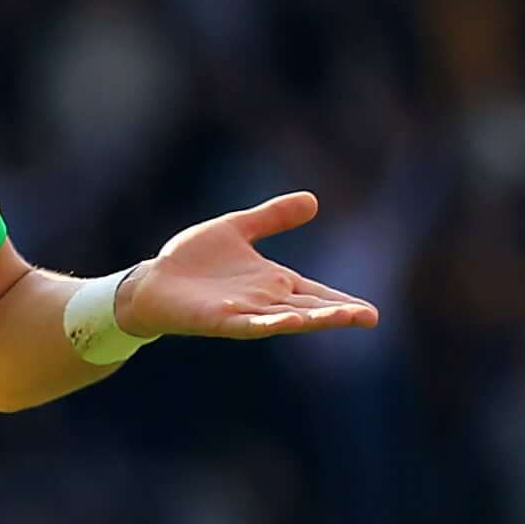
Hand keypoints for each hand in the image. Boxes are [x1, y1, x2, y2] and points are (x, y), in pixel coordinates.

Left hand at [114, 193, 380, 340]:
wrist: (153, 282)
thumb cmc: (192, 260)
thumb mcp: (238, 228)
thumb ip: (273, 217)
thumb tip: (313, 200)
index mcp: (273, 283)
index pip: (316, 294)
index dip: (342, 302)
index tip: (371, 313)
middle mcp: (263, 301)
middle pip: (309, 308)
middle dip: (338, 314)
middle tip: (370, 318)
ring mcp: (243, 313)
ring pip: (286, 318)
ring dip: (314, 319)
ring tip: (343, 318)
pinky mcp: (220, 320)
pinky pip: (249, 323)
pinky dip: (271, 321)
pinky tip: (291, 318)